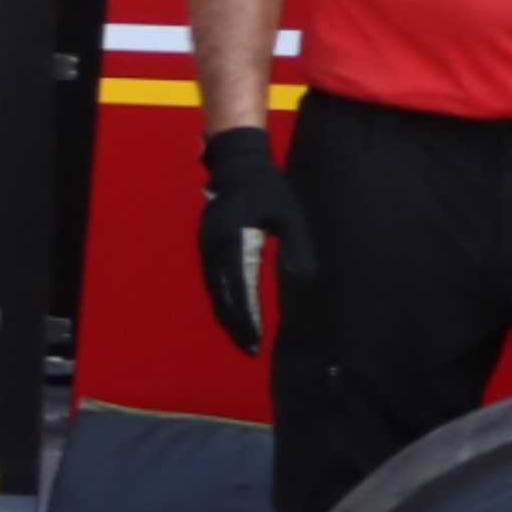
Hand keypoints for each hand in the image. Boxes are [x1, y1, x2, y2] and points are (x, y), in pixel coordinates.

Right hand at [204, 123, 305, 357]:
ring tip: (241, 335)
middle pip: (222, 295)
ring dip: (227, 314)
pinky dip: (222, 298)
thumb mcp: (288, 215)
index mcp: (233, 241)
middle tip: (249, 347)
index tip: (255, 339)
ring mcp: (208, 247)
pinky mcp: (208, 246)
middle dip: (235, 323)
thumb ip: (294, 246)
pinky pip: (213, 279)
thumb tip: (303, 277)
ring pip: (215, 290)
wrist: (236, 163)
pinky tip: (231, 310)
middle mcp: (215, 248)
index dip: (247, 316)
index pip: (239, 289)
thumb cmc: (267, 189)